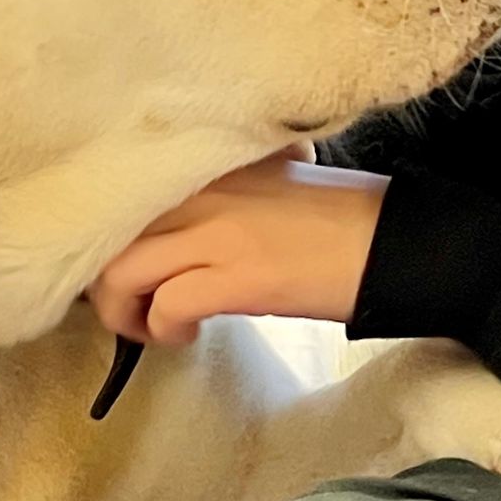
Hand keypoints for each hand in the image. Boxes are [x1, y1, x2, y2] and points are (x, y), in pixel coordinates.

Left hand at [90, 156, 389, 345]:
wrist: (394, 240)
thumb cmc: (342, 215)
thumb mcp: (269, 181)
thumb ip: (219, 190)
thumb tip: (182, 219)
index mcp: (209, 165)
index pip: (122, 191)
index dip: (108, 236)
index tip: (121, 264)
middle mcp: (204, 190)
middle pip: (108, 233)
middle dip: (105, 281)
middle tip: (130, 305)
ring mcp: (219, 231)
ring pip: (123, 271)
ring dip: (124, 311)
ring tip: (151, 326)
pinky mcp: (239, 276)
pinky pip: (168, 306)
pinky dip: (165, 330)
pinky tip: (187, 335)